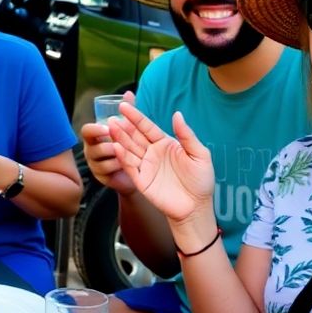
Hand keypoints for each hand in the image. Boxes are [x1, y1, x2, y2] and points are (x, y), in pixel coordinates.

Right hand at [82, 91, 135, 193]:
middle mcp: (93, 150)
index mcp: (97, 136)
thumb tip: (129, 92)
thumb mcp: (133, 129)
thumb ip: (130, 111)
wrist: (143, 173)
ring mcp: (96, 164)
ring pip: (99, 157)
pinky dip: (114, 165)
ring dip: (111, 153)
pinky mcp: (103, 178)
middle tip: (115, 141)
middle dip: (103, 142)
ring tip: (122, 152)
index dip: (95, 129)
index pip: (87, 130)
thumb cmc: (135, 147)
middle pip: (91, 145)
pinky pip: (105, 170)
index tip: (107, 127)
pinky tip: (123, 163)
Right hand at [107, 103, 214, 223]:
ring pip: (129, 149)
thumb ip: (187, 135)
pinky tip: (116, 147)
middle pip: (134, 136)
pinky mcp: (141, 180)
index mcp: (164, 143)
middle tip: (112, 117)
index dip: (135, 116)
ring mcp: (145, 166)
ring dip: (119, 139)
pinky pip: (130, 167)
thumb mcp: (199, 155)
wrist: (197, 207)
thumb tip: (177, 114)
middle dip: (123, 127)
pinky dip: (122, 157)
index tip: (124, 105)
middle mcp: (152, 153)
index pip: (147, 127)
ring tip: (110, 128)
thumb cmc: (201, 181)